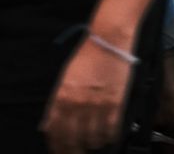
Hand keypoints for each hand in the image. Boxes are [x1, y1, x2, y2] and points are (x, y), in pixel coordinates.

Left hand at [40, 37, 133, 153]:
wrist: (109, 40)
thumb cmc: (88, 56)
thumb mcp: (65, 79)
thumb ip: (56, 103)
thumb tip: (49, 125)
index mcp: (61, 98)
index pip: (55, 132)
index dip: (58, 145)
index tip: (62, 150)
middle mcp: (76, 104)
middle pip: (72, 138)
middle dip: (74, 149)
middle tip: (78, 151)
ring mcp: (97, 104)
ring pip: (92, 137)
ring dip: (93, 143)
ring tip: (95, 143)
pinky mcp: (116, 102)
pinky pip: (111, 128)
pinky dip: (109, 136)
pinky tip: (109, 136)